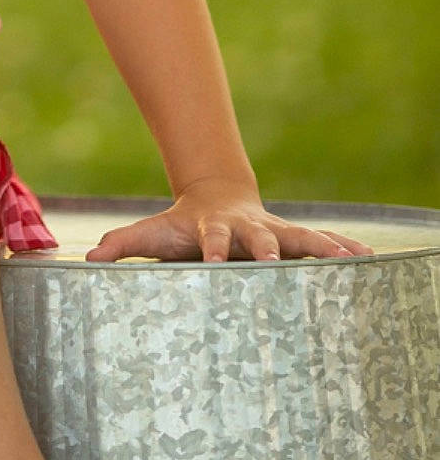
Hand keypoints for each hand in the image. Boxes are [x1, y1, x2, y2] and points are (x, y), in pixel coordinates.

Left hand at [85, 178, 374, 262]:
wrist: (215, 196)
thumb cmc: (180, 226)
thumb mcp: (151, 233)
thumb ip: (122, 245)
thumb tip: (88, 263)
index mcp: (214, 229)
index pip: (212, 239)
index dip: (212, 249)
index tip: (214, 261)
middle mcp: (248, 229)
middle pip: (261, 238)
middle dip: (268, 250)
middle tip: (276, 262)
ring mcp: (274, 231)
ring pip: (300, 238)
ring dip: (322, 247)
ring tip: (349, 258)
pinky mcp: (293, 238)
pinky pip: (322, 243)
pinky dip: (344, 249)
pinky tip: (370, 259)